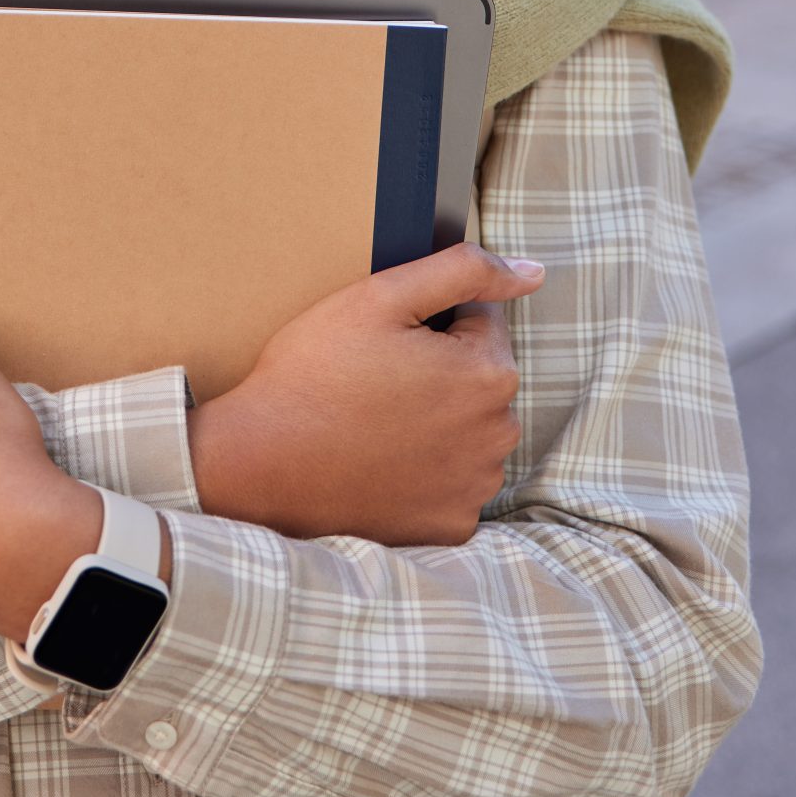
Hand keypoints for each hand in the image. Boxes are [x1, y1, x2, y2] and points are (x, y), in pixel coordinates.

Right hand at [187, 243, 542, 547]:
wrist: (263, 463)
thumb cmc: (316, 374)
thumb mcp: (381, 298)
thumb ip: (463, 271)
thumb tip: (532, 272)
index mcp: (488, 373)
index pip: (479, 322)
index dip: (428, 322)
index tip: (385, 341)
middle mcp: (497, 435)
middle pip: (478, 379)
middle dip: (439, 371)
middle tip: (374, 379)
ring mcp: (475, 487)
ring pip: (468, 430)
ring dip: (436, 421)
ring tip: (373, 421)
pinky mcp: (451, 525)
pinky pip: (452, 481)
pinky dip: (425, 470)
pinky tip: (382, 461)